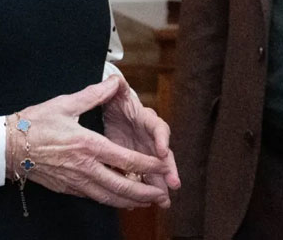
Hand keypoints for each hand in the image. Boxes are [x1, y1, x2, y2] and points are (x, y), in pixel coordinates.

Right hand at [8, 77, 172, 207]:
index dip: (148, 164)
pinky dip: (110, 200)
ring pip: (108, 197)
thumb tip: (114, 81)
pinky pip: (94, 197)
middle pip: (122, 186)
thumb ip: (94, 94)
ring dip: (130, 201)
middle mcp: (85, 167)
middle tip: (161, 195)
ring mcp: (75, 181)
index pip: (126, 158)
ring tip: (146, 201)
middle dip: (145, 192)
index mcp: (88, 145)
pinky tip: (119, 199)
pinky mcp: (67, 188)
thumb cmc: (35, 123)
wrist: (7, 146)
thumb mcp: (66, 104)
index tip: (162, 165)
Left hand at [102, 74, 181, 206]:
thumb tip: (116, 80)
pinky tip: (138, 202)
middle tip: (173, 184)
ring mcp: (144, 151)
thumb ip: (116, 87)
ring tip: (164, 202)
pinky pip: (140, 176)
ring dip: (160, 185)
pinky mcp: (135, 162)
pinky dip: (140, 189)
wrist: (109, 111)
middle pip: (163, 154)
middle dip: (168, 170)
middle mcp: (150, 137)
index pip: (159, 127)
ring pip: (155, 169)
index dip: (162, 139)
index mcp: (147, 119)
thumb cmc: (114, 101)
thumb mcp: (115, 93)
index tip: (162, 151)